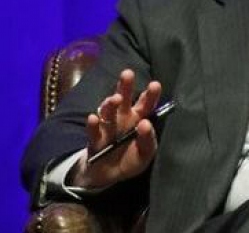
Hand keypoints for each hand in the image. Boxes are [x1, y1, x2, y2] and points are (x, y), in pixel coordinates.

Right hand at [70, 69, 161, 188]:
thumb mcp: (146, 153)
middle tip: (128, 73)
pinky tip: (93, 118)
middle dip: (125, 86)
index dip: (150, 95)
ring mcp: (108, 127)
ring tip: (116, 99)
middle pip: (124, 99)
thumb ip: (148, 139)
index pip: (146, 104)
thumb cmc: (131, 159)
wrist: (109, 175)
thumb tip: (145, 124)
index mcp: (138, 119)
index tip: (155, 85)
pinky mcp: (95, 139)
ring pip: (108, 111)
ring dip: (111, 104)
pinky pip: (93, 131)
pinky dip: (93, 124)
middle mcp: (123, 118)